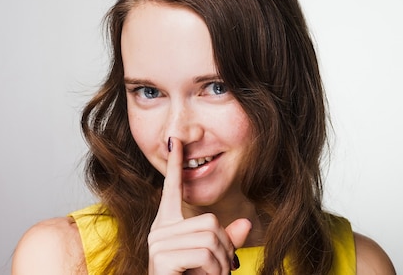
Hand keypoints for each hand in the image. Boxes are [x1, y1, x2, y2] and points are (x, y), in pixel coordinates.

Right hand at [148, 138, 250, 274]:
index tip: (175, 140)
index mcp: (168, 225)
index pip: (171, 189)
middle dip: (225, 249)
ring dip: (222, 263)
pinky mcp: (162, 256)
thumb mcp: (213, 261)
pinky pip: (204, 253)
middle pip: (210, 221)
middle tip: (221, 270)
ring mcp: (158, 242)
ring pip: (211, 237)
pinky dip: (215, 270)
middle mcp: (159, 230)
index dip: (176, 165)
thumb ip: (226, 241)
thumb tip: (244, 223)